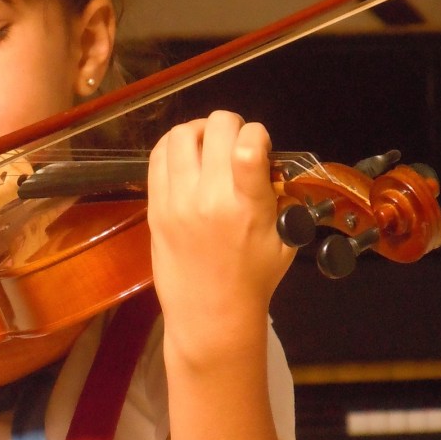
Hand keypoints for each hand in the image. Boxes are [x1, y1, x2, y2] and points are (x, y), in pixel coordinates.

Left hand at [147, 111, 294, 359]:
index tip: (260, 145)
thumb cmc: (253, 277)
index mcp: (247, 206)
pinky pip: (157, 157)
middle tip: (236, 142)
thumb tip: (269, 164)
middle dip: (232, 126)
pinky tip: (186, 157)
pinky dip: (173, 147)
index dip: (257, 133)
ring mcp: (177, 200)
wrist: (210, 313)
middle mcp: (208, 198)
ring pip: (181, 134)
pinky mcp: (155, 206)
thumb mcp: (285, 238)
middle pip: (215, 128)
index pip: (247, 148)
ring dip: (200, 131)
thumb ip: (281, 197)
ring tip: (209, 145)